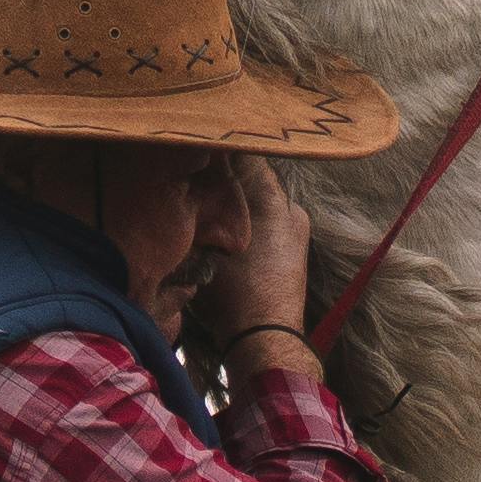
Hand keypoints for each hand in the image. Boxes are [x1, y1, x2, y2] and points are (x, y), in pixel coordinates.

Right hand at [203, 161, 315, 348]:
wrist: (264, 338)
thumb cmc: (231, 293)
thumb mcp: (201, 246)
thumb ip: (197, 208)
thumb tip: (183, 182)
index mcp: (269, 196)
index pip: (243, 151)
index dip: (216, 146)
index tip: (195, 144)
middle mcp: (289, 205)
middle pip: (253, 174)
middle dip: (227, 173)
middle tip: (197, 173)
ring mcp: (297, 226)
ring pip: (261, 196)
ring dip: (239, 196)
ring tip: (211, 200)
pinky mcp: (297, 246)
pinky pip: (269, 217)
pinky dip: (251, 216)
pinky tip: (230, 226)